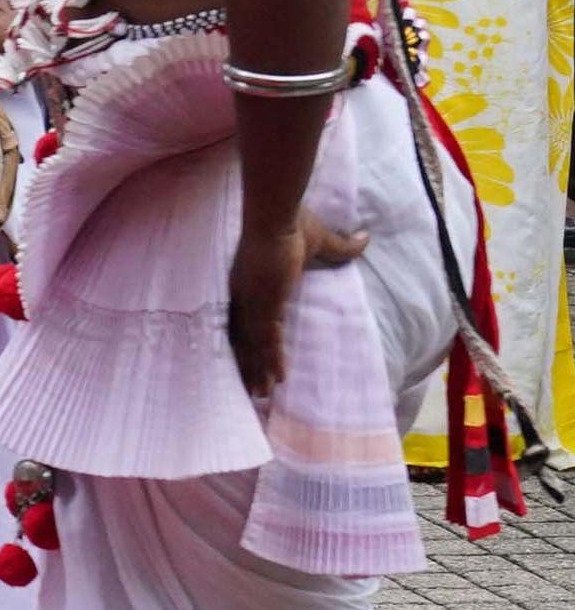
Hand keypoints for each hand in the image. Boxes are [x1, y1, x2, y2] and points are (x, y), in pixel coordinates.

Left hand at [225, 210, 369, 399]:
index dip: (248, 339)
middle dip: (248, 364)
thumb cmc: (293, 222)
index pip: (246, 319)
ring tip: (261, 396)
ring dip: (258, 370)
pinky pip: (267, 340)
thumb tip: (365, 239)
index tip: (248, 358)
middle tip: (253, 389)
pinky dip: (272, 360)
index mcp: (251, 284)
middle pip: (243, 338)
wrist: (276, 213)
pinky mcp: (265, 305)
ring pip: (253, 345)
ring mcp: (253, 303)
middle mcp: (246, 298)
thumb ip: (342, 246)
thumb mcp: (320, 240)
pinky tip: (277, 380)